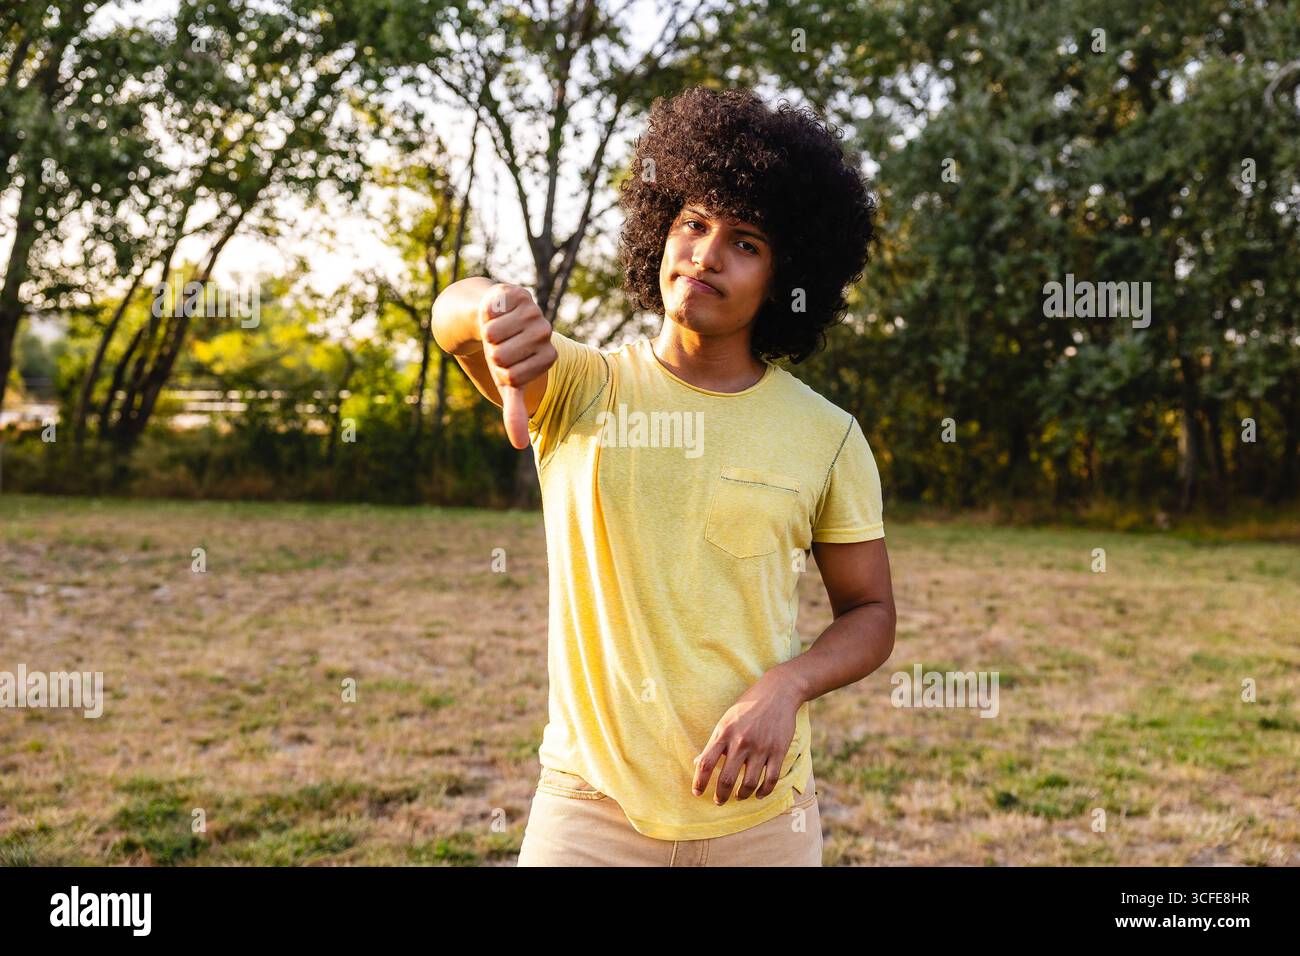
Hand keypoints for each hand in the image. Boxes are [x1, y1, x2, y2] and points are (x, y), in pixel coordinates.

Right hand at [477, 283, 555, 448]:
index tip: (506, 363)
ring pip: (494, 335)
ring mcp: (534, 312)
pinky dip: (484, 317)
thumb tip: (520, 445)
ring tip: (496, 328)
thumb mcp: (507, 383)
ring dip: (486, 334)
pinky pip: (491, 313)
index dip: (500, 371)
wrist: (490, 317)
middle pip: (502, 356)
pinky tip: (494, 312)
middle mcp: (545, 333)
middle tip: (498, 345)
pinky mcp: (518, 294)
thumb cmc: (502, 353)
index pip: (513, 376)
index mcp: (548, 357)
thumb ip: (516, 412)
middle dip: (491, 353)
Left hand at [692, 669, 804, 803]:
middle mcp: (741, 741)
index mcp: (725, 732)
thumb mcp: (726, 720)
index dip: (699, 781)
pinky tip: (758, 794)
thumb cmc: (748, 706)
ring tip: (738, 797)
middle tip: (718, 801)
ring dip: (742, 796)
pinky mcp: (778, 751)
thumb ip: (713, 742)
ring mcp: (761, 747)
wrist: (778, 692)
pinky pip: (771, 779)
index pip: (706, 762)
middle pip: (727, 779)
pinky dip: (764, 792)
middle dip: (720, 796)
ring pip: (749, 784)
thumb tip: (697, 762)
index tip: (697, 793)